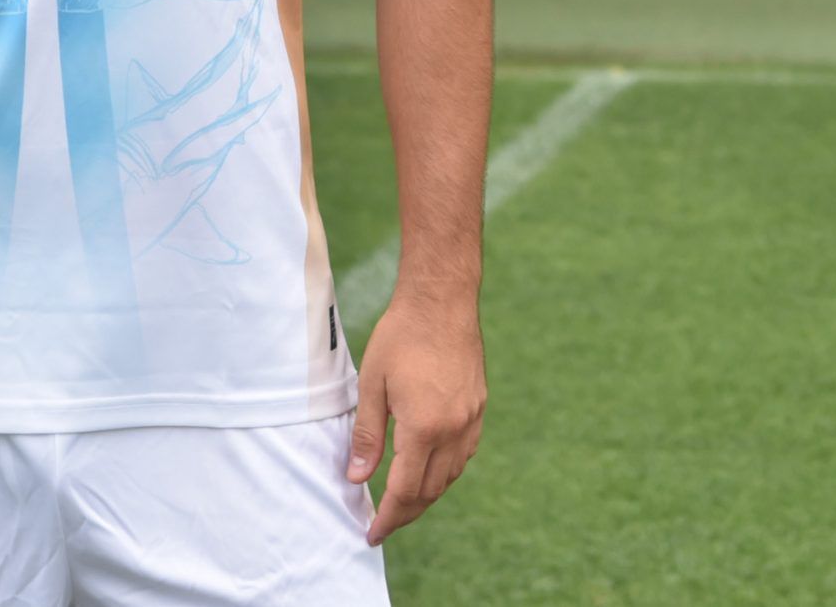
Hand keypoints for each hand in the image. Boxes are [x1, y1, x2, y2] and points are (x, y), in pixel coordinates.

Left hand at [346, 294, 485, 545]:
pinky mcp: (478, 408)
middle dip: (405, 513)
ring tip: (401, 501)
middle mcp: (453, 430)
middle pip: (430, 490)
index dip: (387, 517)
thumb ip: (367, 435)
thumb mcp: (372, 384)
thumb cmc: (401, 336)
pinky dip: (444, 471)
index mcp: (424, 427)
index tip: (372, 534)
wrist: (442, 301)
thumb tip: (357, 478)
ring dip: (426, 494)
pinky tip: (428, 468)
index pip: (405, 490)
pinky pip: (463, 454)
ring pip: (450, 476)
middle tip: (383, 524)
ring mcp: (470, 420)